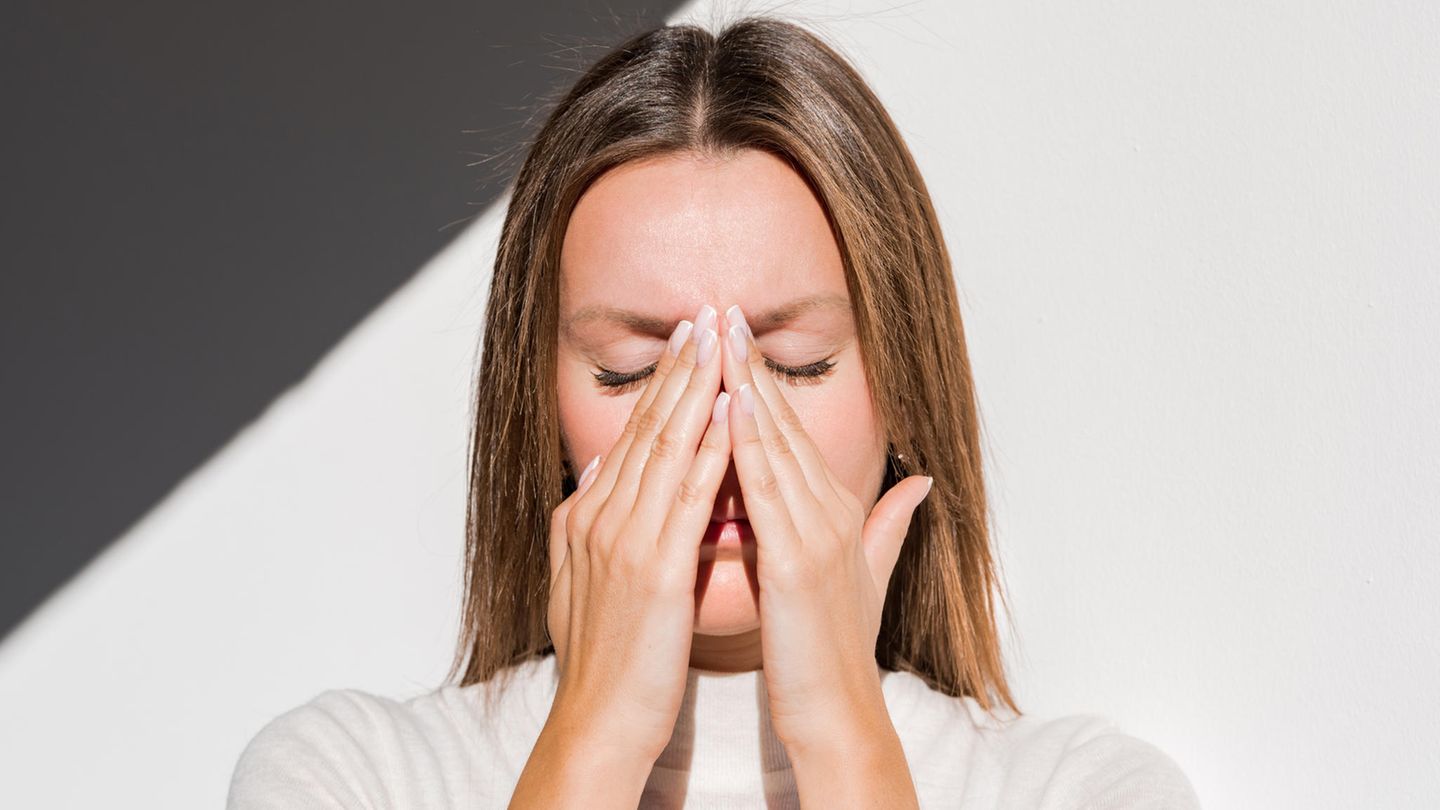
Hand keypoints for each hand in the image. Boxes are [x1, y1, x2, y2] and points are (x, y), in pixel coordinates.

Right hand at [544, 304, 730, 762]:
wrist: (599, 719)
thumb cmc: (606, 656)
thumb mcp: (584, 577)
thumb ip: (588, 517)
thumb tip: (596, 465)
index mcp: (588, 517)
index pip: (632, 437)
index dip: (661, 385)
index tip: (686, 340)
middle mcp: (600, 518)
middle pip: (646, 429)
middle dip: (679, 369)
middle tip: (704, 315)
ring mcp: (623, 541)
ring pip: (664, 449)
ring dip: (694, 391)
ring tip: (719, 342)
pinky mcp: (652, 570)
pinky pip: (685, 497)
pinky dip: (707, 450)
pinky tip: (727, 414)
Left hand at [717, 304, 933, 756]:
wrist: (838, 711)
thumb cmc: (837, 649)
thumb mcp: (867, 575)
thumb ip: (890, 524)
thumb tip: (922, 483)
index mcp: (836, 511)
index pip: (793, 432)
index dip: (765, 381)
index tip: (736, 337)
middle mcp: (832, 511)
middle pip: (785, 424)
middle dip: (752, 365)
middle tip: (723, 310)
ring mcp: (818, 533)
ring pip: (776, 445)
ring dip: (747, 386)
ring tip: (721, 337)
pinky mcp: (799, 562)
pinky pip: (768, 491)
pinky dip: (749, 446)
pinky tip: (731, 406)